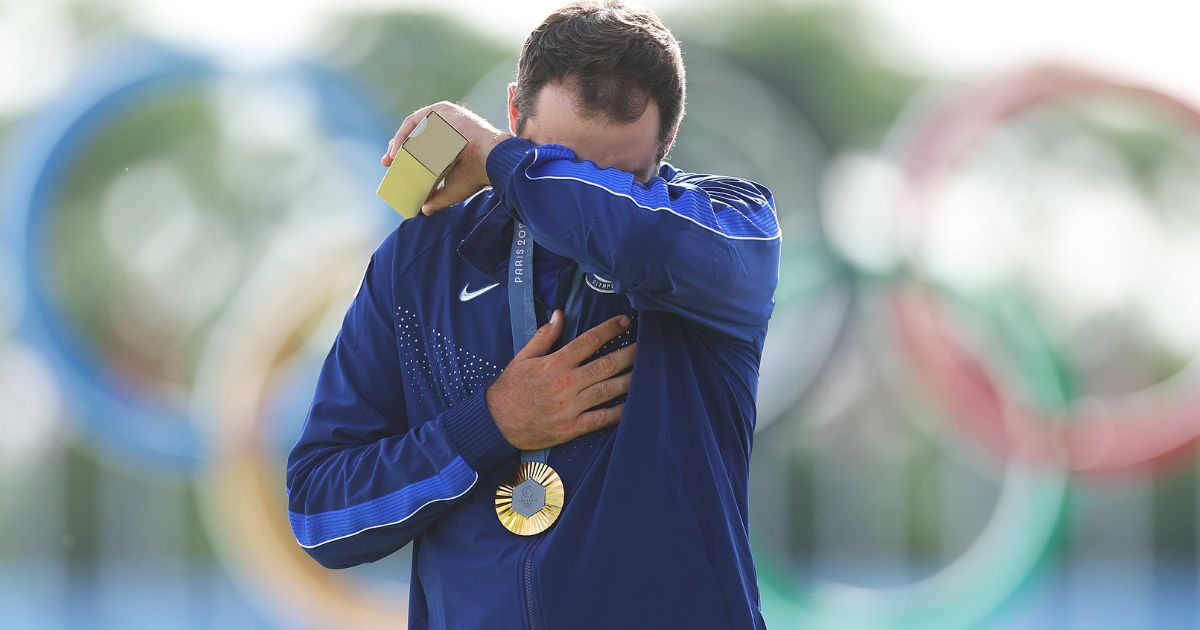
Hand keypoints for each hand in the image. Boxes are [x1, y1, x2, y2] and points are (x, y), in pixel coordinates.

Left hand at [380, 101, 513, 215]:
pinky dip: (402, 136)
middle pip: (416, 133)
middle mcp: (447, 124)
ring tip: (392, 159)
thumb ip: (438, 198)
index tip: (394, 165)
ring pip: (413, 128)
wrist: (491, 160)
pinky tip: (396, 150)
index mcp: (452, 139)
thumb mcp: (453, 188)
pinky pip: (414, 123)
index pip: (424, 142)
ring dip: (399, 142)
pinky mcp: (441, 111)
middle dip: (398, 147)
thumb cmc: (476, 173)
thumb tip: (424, 210)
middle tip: (388, 162)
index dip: (406, 153)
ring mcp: (444, 116)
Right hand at [486, 311, 635, 450]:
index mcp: (554, 364)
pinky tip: (633, 404)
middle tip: (645, 346)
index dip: (609, 329)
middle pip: (605, 365)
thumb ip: (543, 336)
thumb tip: (559, 315)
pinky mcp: (572, 428)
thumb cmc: (511, 389)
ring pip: (608, 390)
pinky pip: (601, 419)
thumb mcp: (522, 358)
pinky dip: (619, 412)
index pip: (588, 341)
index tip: (624, 321)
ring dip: (629, 380)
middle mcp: (566, 384)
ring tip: (646, 371)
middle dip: (628, 354)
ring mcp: (570, 407)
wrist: (496, 423)